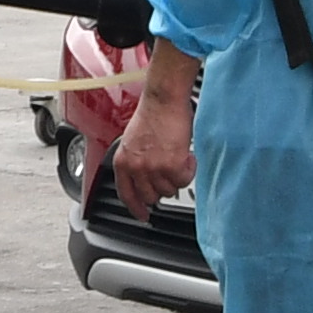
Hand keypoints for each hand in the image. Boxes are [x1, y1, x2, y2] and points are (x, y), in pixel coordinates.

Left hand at [109, 44, 200, 204]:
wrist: (163, 98)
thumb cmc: (153, 113)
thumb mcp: (133, 141)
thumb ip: (137, 161)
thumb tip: (147, 177)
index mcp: (123, 161)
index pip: (126, 194)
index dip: (135, 208)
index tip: (143, 214)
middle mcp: (136, 167)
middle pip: (151, 196)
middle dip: (163, 187)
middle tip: (171, 175)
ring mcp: (153, 168)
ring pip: (170, 189)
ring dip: (178, 176)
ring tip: (180, 158)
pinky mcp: (171, 165)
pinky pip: (184, 179)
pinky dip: (189, 169)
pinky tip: (188, 156)